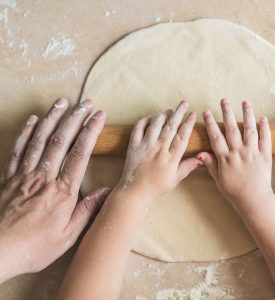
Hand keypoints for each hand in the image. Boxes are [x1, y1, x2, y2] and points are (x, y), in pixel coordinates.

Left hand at [0, 98, 109, 282]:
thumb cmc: (34, 246)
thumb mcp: (68, 236)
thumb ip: (87, 210)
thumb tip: (106, 191)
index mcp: (62, 191)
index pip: (80, 154)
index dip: (90, 131)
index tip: (99, 116)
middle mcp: (44, 177)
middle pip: (61, 140)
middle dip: (75, 118)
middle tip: (85, 103)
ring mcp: (24, 175)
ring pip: (40, 139)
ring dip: (52, 118)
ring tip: (62, 102)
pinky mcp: (9, 177)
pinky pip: (18, 149)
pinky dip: (26, 132)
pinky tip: (32, 120)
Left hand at [116, 100, 202, 200]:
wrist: (134, 191)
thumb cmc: (156, 187)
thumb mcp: (175, 179)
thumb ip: (188, 166)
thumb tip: (202, 158)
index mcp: (171, 158)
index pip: (182, 136)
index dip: (188, 123)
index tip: (193, 114)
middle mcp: (159, 149)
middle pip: (171, 126)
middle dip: (178, 113)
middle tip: (184, 103)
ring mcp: (145, 146)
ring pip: (156, 125)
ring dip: (163, 115)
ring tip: (169, 110)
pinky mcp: (134, 146)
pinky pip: (138, 128)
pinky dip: (144, 121)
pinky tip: (149, 118)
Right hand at [197, 99, 271, 211]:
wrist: (254, 200)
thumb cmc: (234, 191)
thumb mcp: (218, 179)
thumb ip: (211, 164)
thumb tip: (200, 153)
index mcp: (226, 158)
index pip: (216, 137)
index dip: (210, 123)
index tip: (207, 112)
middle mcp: (239, 152)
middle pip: (232, 128)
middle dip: (227, 113)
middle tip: (224, 100)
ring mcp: (253, 153)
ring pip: (250, 130)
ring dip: (247, 115)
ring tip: (245, 102)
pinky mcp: (265, 156)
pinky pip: (266, 139)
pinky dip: (265, 128)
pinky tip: (263, 118)